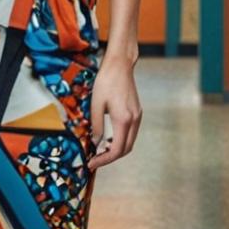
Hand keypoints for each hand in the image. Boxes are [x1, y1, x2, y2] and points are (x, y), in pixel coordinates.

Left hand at [87, 53, 142, 170]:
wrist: (120, 65)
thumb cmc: (106, 81)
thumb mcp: (96, 104)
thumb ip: (97, 125)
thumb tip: (96, 143)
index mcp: (124, 119)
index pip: (117, 149)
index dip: (104, 159)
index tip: (91, 163)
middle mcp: (134, 120)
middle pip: (126, 149)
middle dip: (110, 157)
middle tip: (95, 160)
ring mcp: (137, 116)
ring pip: (129, 141)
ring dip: (116, 149)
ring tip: (100, 151)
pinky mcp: (137, 112)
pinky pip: (130, 132)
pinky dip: (120, 140)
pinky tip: (108, 138)